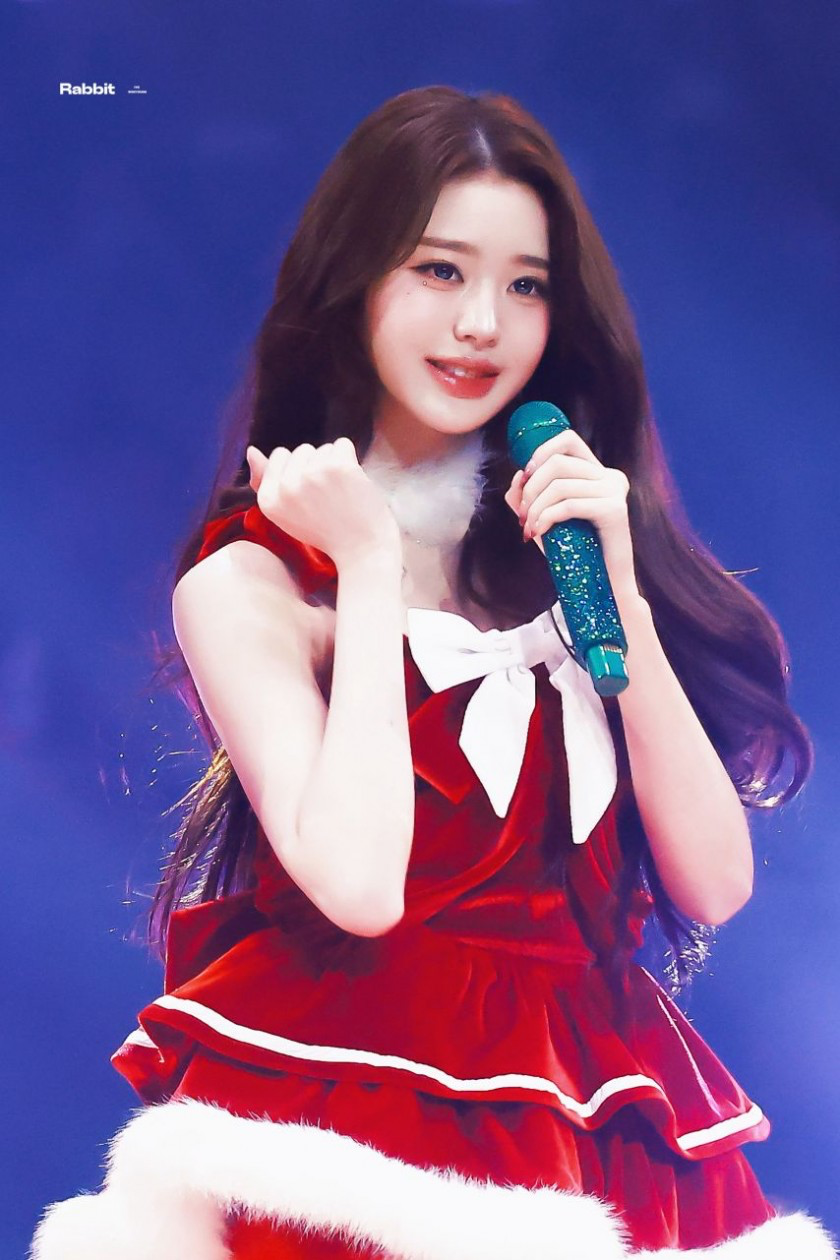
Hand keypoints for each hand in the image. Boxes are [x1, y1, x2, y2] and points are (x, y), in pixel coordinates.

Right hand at [245, 438, 400, 567]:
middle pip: (301, 450)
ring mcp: (311, 475)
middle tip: (326, 498)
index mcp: (268, 500)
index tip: (310, 495)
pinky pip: (343, 444)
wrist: (361, 549)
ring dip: (334, 464)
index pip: (278, 456)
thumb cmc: (325, 532)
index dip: (298, 470)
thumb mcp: (286, 513)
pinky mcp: (338, 467)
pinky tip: (352, 483)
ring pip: (323, 448)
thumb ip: (266, 482)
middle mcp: (285, 487)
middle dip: (315, 466)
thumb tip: (251, 451)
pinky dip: (351, 460)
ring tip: (340, 494)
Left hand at [504, 429, 638, 597]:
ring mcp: (615, 492)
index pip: (568, 440)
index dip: (541, 452)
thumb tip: (517, 478)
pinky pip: (569, 505)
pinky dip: (546, 518)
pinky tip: (538, 533)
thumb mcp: (546, 520)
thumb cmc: (575, 553)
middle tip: (522, 515)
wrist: (603, 586)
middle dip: (531, 488)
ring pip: (560, 485)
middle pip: (558, 463)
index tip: (524, 476)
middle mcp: (611, 477)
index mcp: (598, 473)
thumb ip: (529, 498)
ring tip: (529, 528)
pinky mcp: (615, 510)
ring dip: (535, 508)